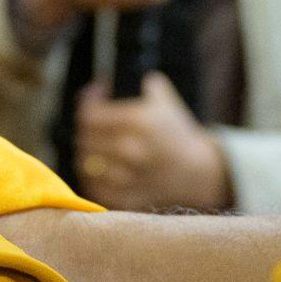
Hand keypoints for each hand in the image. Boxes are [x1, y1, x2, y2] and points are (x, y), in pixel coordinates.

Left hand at [75, 73, 228, 211]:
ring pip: (85, 164)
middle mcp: (131, 150)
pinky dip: (92, 177)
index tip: (92, 102)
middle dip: (86, 129)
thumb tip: (100, 84)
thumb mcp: (161, 97)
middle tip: (94, 125)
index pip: (89, 115)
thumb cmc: (175, 131)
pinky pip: (94, 187)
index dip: (87, 105)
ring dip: (88, 153)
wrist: (196, 172)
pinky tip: (100, 168)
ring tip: (96, 146)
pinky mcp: (127, 200)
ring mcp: (129, 178)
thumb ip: (133, 81)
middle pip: (84, 138)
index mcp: (138, 121)